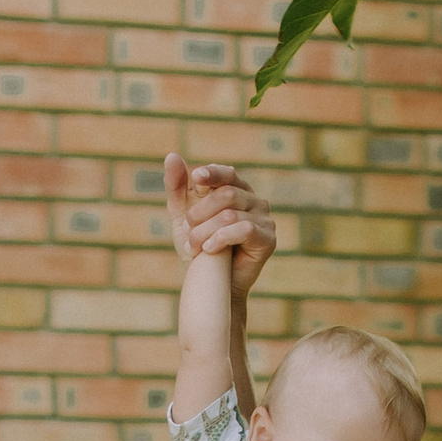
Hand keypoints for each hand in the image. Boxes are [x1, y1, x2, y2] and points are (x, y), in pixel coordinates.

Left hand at [166, 152, 275, 300]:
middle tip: (188, 232)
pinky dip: (221, 239)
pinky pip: (244, 229)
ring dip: (205, 231)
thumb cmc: (199, 248)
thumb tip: (172, 156)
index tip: (196, 180)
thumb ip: (177, 188)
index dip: (212, 174)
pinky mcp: (268, 239)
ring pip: (231, 214)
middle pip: (226, 194)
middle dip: (201, 213)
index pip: (227, 174)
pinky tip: (210, 250)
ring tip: (194, 247)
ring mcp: (264, 219)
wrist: (212, 284)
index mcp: (237, 190)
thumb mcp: (183, 217)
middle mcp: (254, 201)